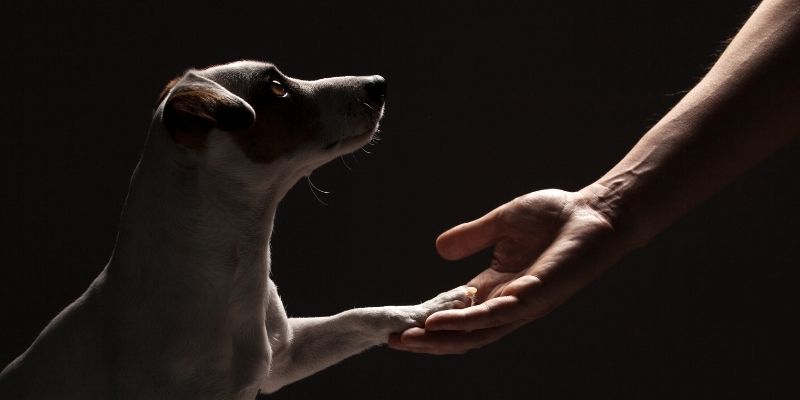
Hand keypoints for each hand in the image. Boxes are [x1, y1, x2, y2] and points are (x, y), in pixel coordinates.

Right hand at [389, 186, 632, 353]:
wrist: (595, 212)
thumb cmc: (556, 216)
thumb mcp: (501, 223)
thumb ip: (472, 237)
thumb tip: (439, 249)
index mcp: (498, 286)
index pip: (459, 312)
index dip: (431, 319)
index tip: (400, 321)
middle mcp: (508, 302)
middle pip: (463, 332)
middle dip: (428, 340)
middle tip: (394, 340)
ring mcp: (522, 304)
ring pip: (475, 333)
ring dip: (439, 338)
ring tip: (408, 339)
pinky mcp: (536, 297)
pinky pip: (494, 316)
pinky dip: (465, 322)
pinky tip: (439, 322)